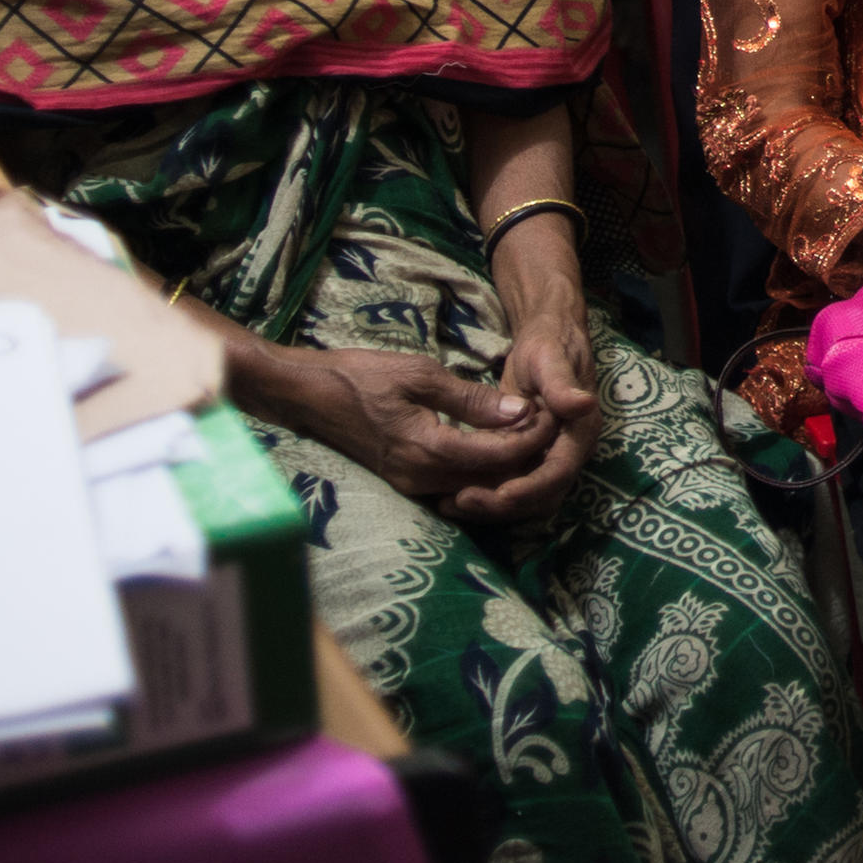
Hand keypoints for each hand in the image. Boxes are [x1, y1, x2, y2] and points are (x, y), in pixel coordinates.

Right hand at [286, 346, 556, 503]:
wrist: (309, 395)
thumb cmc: (362, 376)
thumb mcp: (421, 374)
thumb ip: (472, 399)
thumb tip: (520, 411)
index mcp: (429, 450)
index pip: (499, 456)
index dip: (531, 438)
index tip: (552, 415)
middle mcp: (422, 479)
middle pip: (492, 481)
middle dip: (524, 457)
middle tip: (549, 427)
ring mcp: (411, 485)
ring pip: (474, 488)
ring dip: (504, 468)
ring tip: (528, 436)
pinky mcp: (405, 482)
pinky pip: (454, 486)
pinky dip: (480, 472)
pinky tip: (494, 449)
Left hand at [437, 311, 600, 526]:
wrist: (545, 344)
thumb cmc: (548, 347)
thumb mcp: (550, 358)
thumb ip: (562, 383)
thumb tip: (583, 404)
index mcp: (579, 433)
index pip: (559, 473)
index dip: (531, 488)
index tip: (501, 495)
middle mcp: (566, 453)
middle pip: (541, 497)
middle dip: (504, 505)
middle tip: (463, 501)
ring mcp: (546, 459)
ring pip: (523, 500)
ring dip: (491, 508)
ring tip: (450, 504)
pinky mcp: (526, 460)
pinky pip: (508, 487)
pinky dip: (484, 496)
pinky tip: (449, 497)